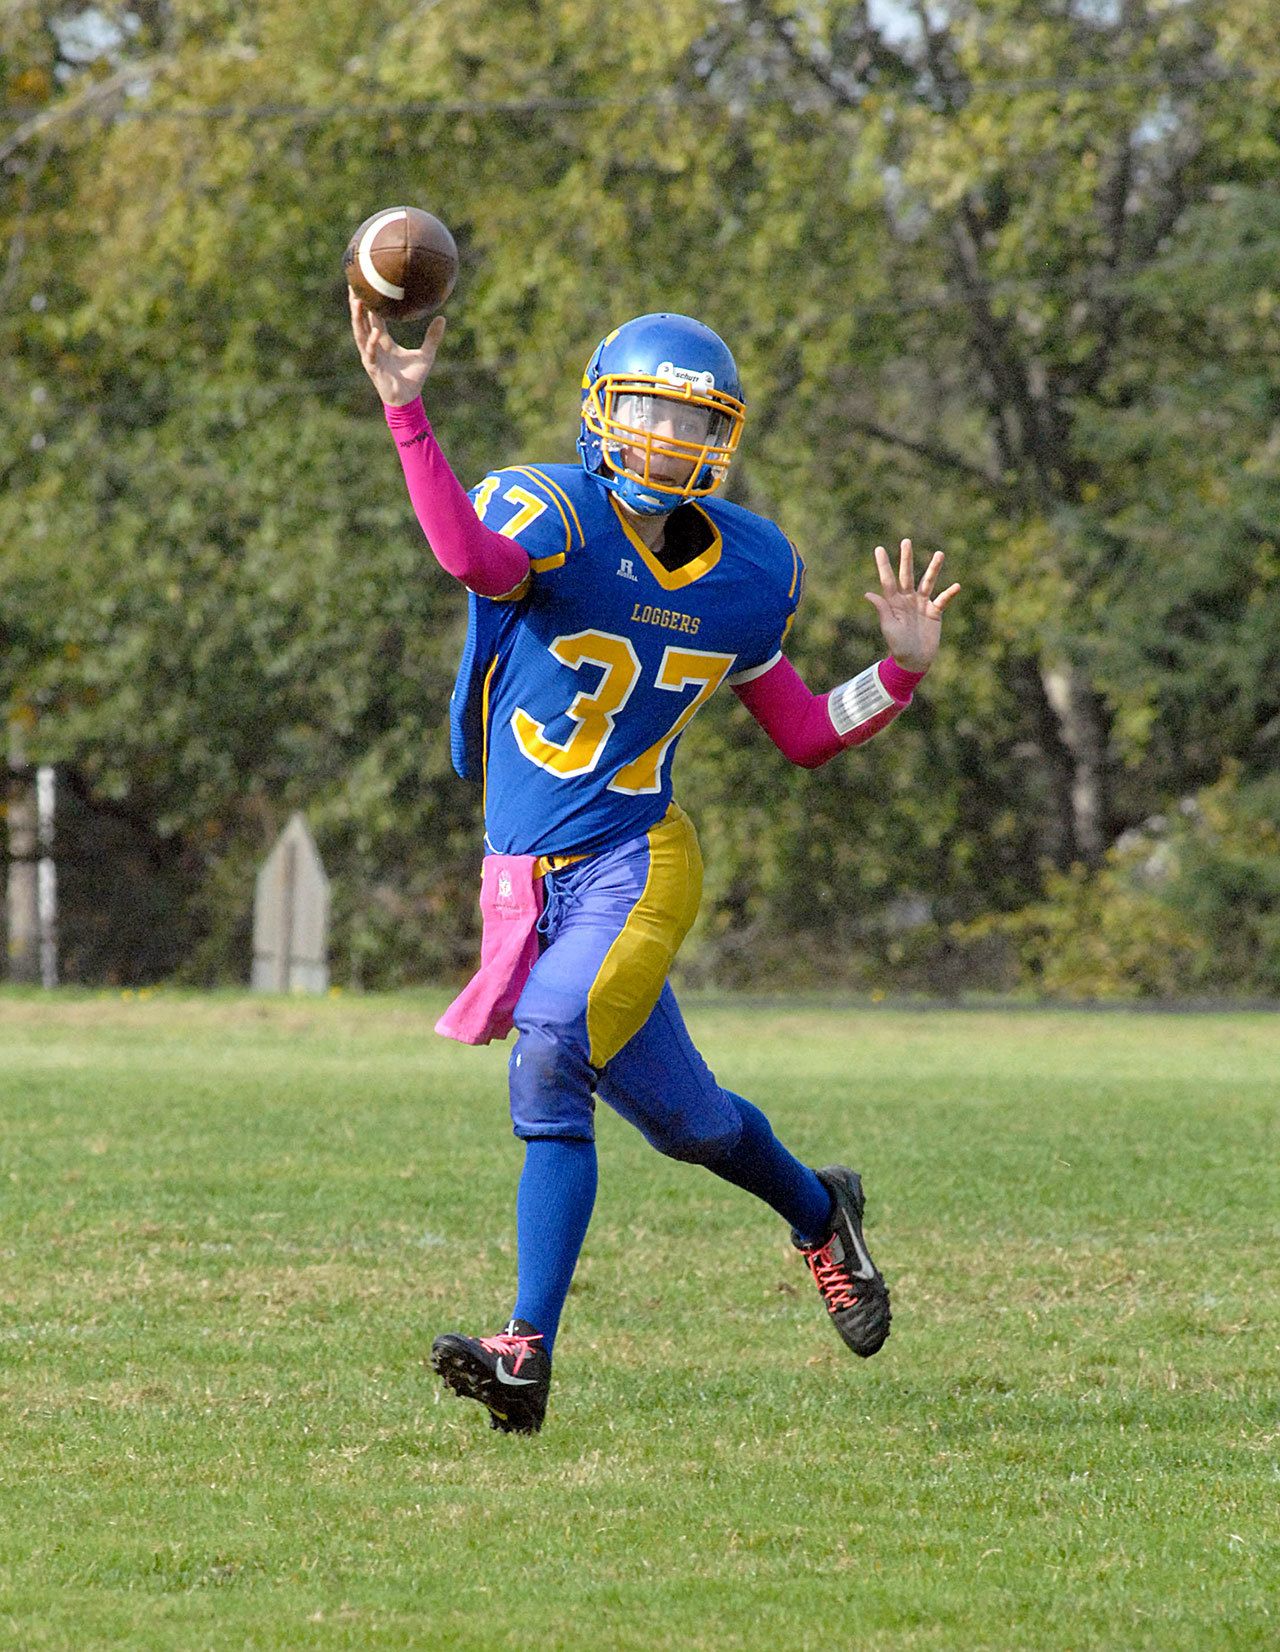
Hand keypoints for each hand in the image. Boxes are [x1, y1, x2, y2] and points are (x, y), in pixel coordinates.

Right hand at [349, 290, 445, 405]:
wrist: (409, 399)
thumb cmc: (414, 378)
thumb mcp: (426, 354)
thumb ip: (432, 337)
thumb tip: (442, 317)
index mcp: (383, 340)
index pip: (373, 317)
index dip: (369, 301)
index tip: (366, 284)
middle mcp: (374, 346)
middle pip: (361, 320)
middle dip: (356, 303)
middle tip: (354, 283)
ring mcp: (371, 356)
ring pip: (360, 333)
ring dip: (358, 317)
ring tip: (357, 300)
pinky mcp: (373, 367)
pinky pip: (371, 352)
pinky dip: (373, 342)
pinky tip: (375, 331)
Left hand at [863, 539, 960, 672]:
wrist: (914, 661)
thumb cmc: (898, 647)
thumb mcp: (889, 628)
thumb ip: (883, 610)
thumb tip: (868, 594)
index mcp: (893, 603)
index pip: (888, 580)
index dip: (884, 565)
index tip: (879, 548)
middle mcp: (907, 600)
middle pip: (907, 575)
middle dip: (906, 559)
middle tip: (906, 541)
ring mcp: (922, 605)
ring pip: (927, 582)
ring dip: (933, 569)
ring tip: (939, 553)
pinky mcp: (934, 612)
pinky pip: (943, 600)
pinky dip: (949, 593)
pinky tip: (956, 586)